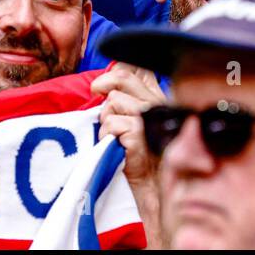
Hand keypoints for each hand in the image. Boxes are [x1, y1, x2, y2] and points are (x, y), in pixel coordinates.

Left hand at [92, 63, 167, 245]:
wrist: (152, 186)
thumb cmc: (140, 154)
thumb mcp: (137, 122)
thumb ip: (128, 98)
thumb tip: (106, 81)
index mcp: (158, 96)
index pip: (138, 69)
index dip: (116, 71)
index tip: (101, 85)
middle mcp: (157, 101)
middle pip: (122, 79)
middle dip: (105, 89)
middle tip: (97, 97)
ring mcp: (150, 116)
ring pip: (112, 103)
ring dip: (106, 121)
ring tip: (114, 138)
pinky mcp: (139, 132)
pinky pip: (111, 124)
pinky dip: (107, 137)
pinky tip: (116, 148)